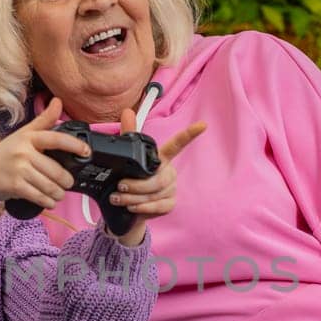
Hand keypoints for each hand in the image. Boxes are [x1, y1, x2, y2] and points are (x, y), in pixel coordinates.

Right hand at [0, 98, 87, 227]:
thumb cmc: (3, 155)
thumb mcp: (22, 134)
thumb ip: (43, 120)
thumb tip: (58, 101)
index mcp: (28, 138)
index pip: (56, 139)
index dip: (74, 145)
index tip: (86, 152)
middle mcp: (23, 152)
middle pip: (56, 170)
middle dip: (66, 181)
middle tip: (67, 183)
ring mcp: (19, 170)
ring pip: (50, 186)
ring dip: (59, 193)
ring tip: (59, 193)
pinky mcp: (15, 186)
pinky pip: (39, 196)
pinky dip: (48, 202)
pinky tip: (49, 201)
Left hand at [107, 108, 205, 245]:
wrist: (127, 208)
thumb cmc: (130, 180)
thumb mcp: (126, 158)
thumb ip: (128, 136)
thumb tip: (127, 112)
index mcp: (162, 158)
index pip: (177, 144)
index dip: (190, 134)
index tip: (202, 125)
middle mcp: (169, 172)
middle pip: (157, 179)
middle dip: (136, 184)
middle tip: (120, 185)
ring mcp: (171, 189)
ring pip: (154, 194)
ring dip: (133, 197)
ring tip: (118, 198)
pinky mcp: (169, 204)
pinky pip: (158, 206)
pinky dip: (142, 208)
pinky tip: (131, 207)